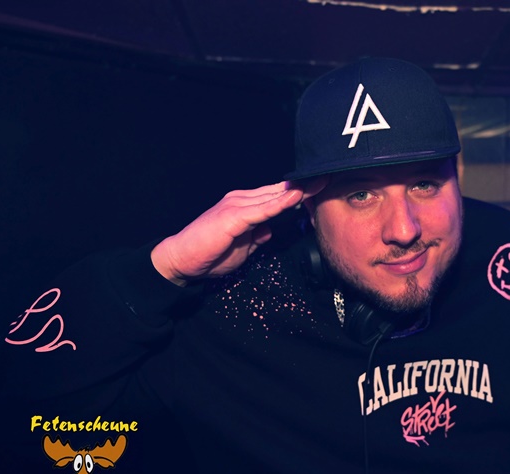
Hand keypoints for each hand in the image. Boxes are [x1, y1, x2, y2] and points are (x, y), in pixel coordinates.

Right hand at [151, 178, 326, 285]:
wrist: (181, 260)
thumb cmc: (209, 253)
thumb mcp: (242, 246)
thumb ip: (255, 236)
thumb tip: (269, 231)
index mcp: (244, 206)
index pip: (276, 196)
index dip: (298, 192)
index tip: (319, 187)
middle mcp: (241, 201)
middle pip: (278, 191)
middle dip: (304, 186)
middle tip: (327, 178)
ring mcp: (235, 206)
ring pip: (272, 197)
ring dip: (296, 191)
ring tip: (319, 184)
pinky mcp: (231, 217)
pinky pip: (260, 210)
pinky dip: (278, 204)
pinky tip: (294, 198)